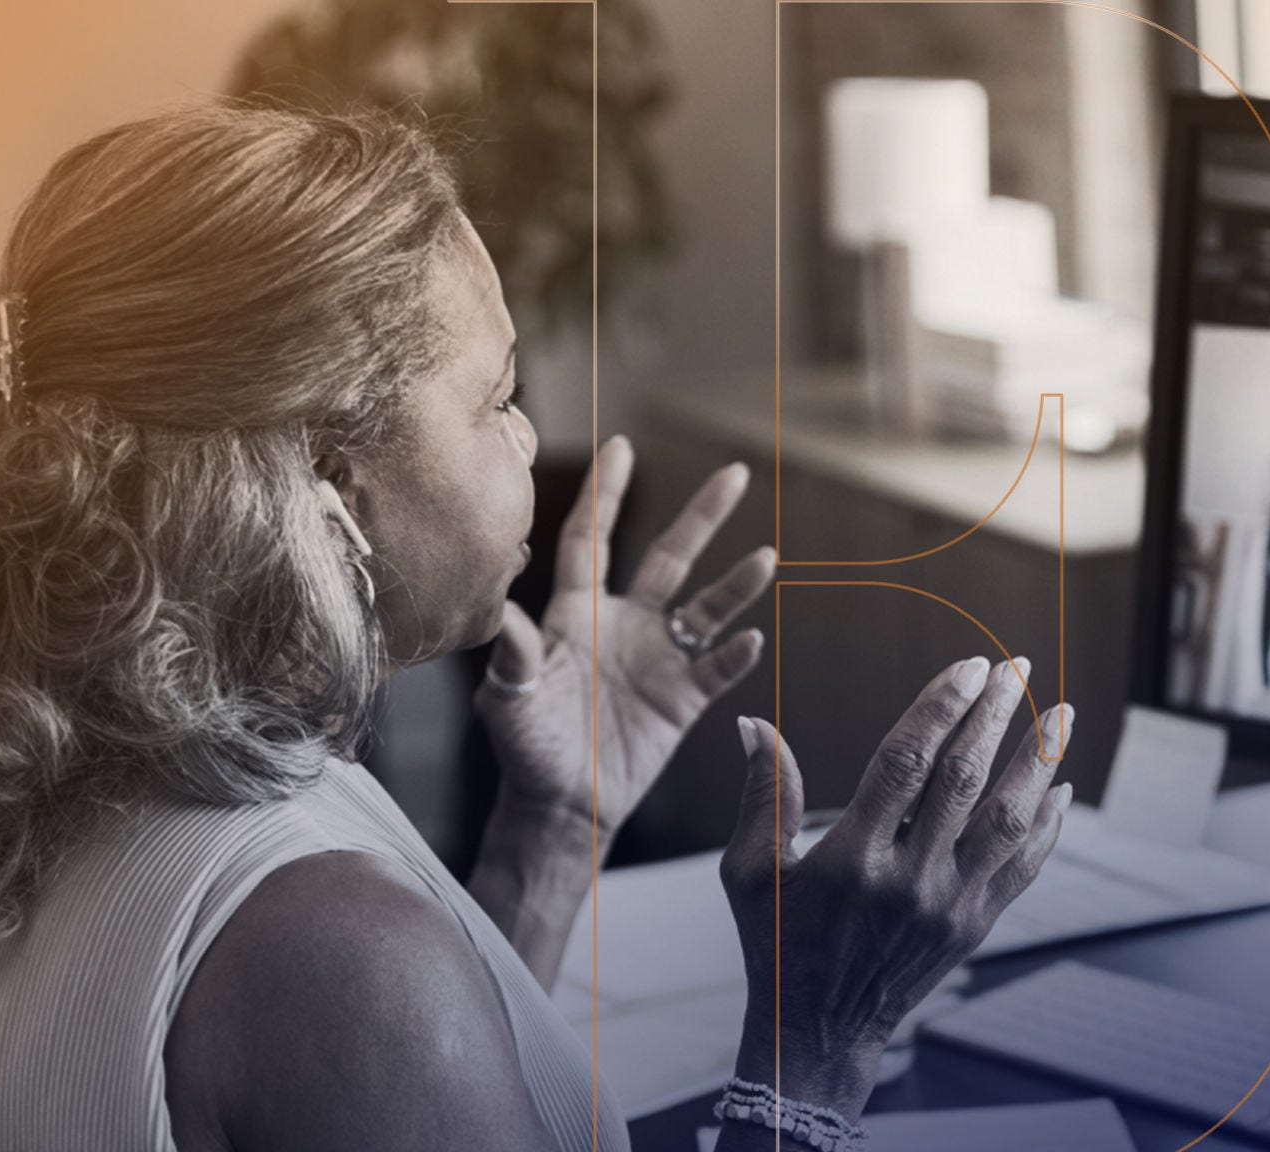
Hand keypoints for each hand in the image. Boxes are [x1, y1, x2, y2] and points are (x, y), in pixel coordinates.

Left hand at [476, 436, 774, 830]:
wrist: (560, 804)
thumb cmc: (525, 745)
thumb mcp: (508, 696)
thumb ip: (513, 651)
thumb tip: (502, 607)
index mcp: (577, 613)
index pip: (593, 539)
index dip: (606, 494)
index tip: (623, 447)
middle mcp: (624, 624)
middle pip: (669, 556)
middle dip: (702, 516)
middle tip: (737, 473)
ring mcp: (658, 658)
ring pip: (706, 608)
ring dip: (736, 584)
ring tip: (766, 556)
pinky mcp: (682, 698)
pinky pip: (716, 668)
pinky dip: (735, 654)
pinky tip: (750, 638)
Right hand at [718, 657, 1073, 1119]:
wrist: (819, 1032)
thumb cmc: (777, 944)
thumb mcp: (751, 872)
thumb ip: (763, 794)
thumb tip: (753, 723)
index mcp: (852, 858)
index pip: (906, 763)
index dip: (940, 708)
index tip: (967, 666)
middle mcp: (908, 880)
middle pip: (963, 780)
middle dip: (993, 716)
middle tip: (1014, 668)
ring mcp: (948, 906)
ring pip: (1007, 821)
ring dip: (1038, 762)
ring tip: (1060, 714)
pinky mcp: (973, 926)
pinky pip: (1023, 868)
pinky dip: (1046, 825)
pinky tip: (1059, 787)